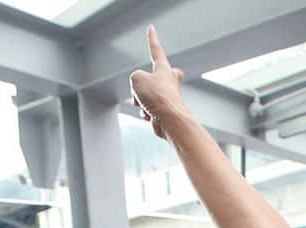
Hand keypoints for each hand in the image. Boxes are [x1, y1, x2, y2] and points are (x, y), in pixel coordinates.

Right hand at [129, 25, 186, 139]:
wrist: (170, 120)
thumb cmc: (158, 98)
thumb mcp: (137, 78)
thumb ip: (135, 77)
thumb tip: (140, 88)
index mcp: (164, 69)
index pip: (156, 50)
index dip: (152, 39)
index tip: (151, 29)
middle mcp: (168, 82)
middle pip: (163, 73)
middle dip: (156, 73)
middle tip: (159, 70)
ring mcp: (167, 97)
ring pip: (145, 95)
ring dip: (139, 100)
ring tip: (146, 104)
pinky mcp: (164, 111)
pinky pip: (147, 109)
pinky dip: (145, 112)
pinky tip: (150, 115)